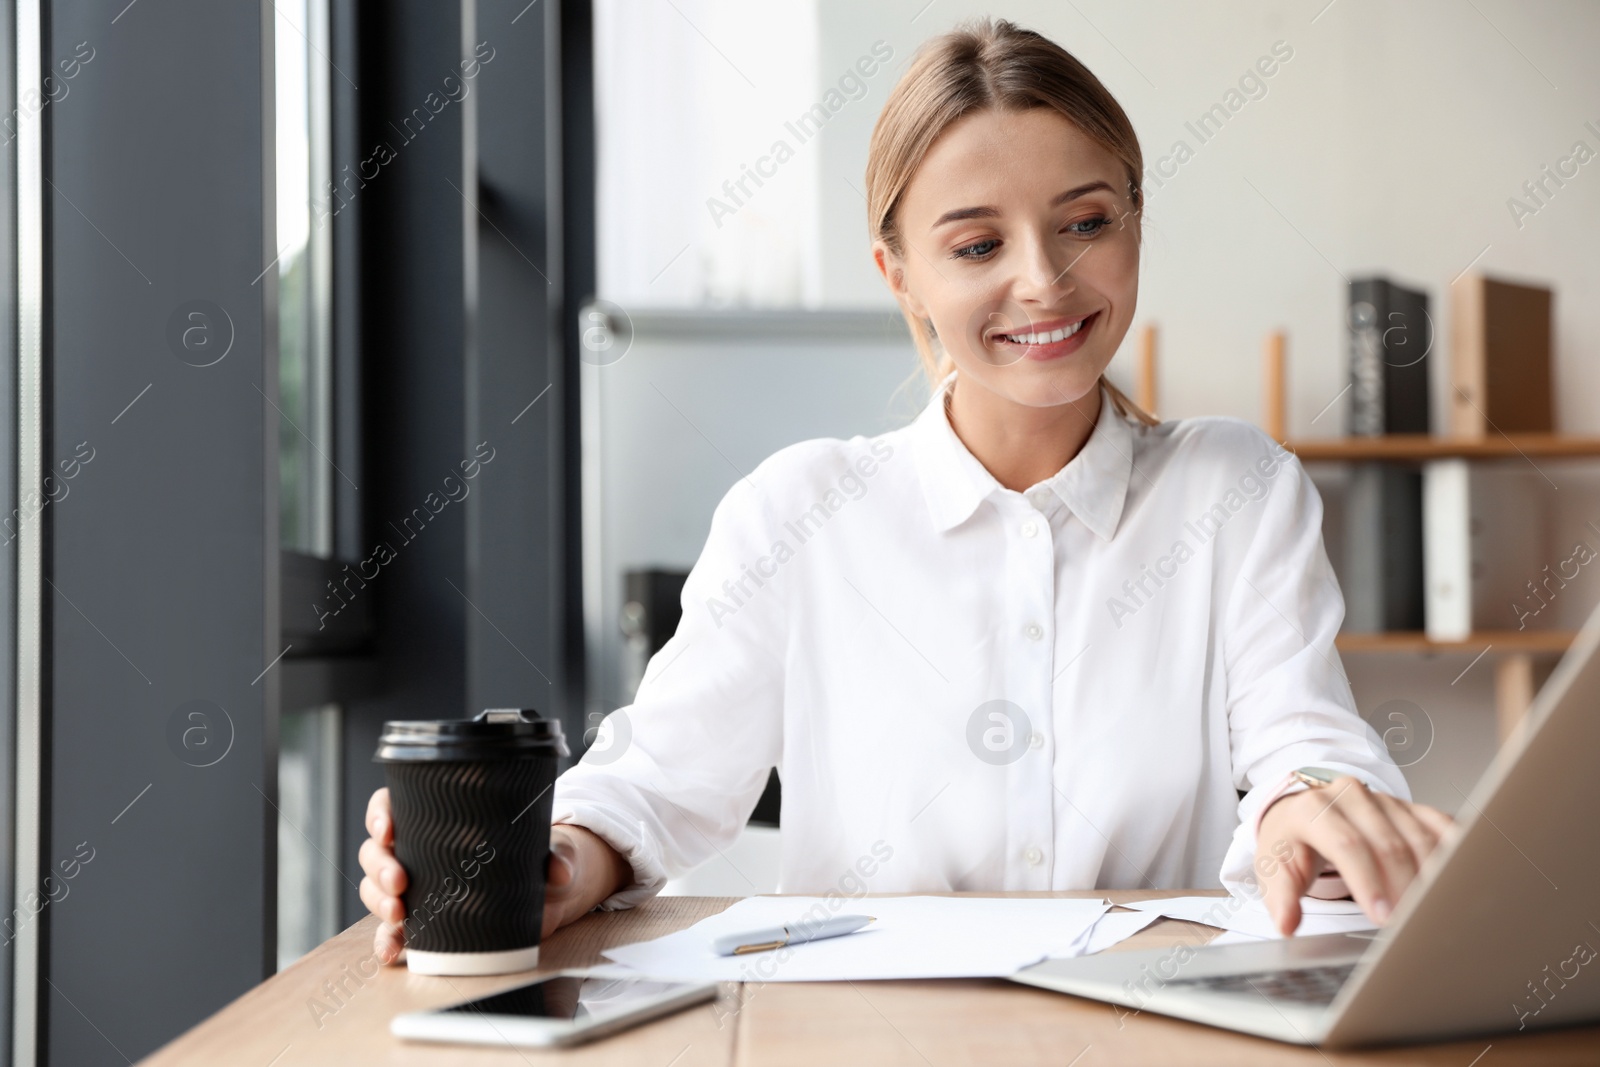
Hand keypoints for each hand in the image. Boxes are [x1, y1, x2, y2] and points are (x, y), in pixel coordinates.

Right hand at [358, 787, 635, 963]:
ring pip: (374, 889)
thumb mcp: (546, 850)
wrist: (541, 895)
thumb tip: (562, 871)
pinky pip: (391, 931)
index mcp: (434, 819)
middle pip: (375, 851)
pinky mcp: (419, 920)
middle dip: (380, 866)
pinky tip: (393, 951)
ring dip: (378, 901)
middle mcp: (414, 851)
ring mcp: (412, 887)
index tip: (388, 829)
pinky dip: (387, 941)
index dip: (380, 814)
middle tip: (400, 881)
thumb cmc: (531, 857)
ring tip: (398, 913)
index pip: (392, 806)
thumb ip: (556, 856)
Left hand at [1256, 777, 1454, 936]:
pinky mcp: (1409, 806)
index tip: (1383, 917)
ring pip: (1418, 837)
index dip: (1368, 882)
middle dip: (1404, 887)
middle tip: (1415, 925)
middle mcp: (1349, 795)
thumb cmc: (1292, 843)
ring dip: (1432, 876)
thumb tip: (1287, 924)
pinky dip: (1454, 852)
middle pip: (1387, 843)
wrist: (1304, 811)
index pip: (1347, 845)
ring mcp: (1383, 799)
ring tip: (1438, 913)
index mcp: (1312, 808)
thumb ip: (1280, 896)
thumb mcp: (1273, 867)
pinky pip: (1439, 826)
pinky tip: (1462, 879)